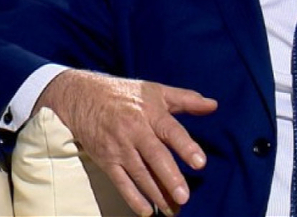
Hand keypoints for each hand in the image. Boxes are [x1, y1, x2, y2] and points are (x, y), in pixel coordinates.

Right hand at [34, 70, 217, 215]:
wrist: (83, 96)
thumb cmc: (127, 94)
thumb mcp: (157, 91)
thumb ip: (187, 99)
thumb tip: (214, 105)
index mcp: (151, 113)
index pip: (171, 131)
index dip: (186, 147)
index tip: (200, 163)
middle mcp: (135, 131)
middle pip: (155, 157)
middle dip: (170, 178)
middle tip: (184, 197)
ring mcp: (119, 148)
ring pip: (140, 174)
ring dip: (156, 194)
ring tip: (173, 209)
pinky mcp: (106, 160)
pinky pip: (120, 182)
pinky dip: (133, 198)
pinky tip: (146, 212)